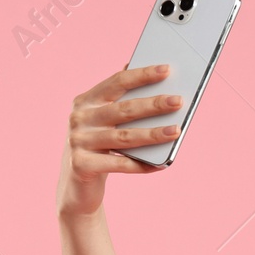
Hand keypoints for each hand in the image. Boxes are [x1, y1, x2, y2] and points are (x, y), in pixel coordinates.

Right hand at [56, 64, 183, 217]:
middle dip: (153, 104)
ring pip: (124, 137)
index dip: (142, 75)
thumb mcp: (106, 121)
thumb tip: (157, 80)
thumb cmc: (100, 147)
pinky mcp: (81, 165)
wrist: (76, 184)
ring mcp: (78, 141)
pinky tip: (161, 164)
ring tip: (176, 131)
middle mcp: (79, 118)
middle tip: (179, 101)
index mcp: (86, 100)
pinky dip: (142, 165)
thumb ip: (123, 101)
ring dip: (153, 134)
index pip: (117, 82)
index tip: (166, 70)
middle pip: (123, 109)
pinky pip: (119, 164)